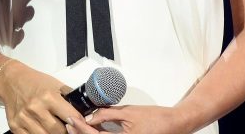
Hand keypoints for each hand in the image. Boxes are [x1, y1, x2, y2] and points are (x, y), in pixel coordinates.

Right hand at [0, 60, 82, 133]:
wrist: (10, 80)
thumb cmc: (34, 82)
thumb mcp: (55, 84)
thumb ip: (69, 98)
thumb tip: (86, 110)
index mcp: (47, 96)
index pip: (70, 117)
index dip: (78, 122)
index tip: (82, 125)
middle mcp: (35, 108)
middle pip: (58, 131)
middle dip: (66, 131)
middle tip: (68, 128)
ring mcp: (24, 118)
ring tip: (56, 128)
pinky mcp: (15, 126)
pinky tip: (43, 130)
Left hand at [68, 105, 187, 133]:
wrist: (174, 123)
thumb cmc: (155, 118)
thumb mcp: (128, 112)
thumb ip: (107, 114)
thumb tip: (90, 116)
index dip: (80, 128)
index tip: (71, 119)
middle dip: (81, 133)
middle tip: (70, 123)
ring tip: (77, 125)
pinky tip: (92, 128)